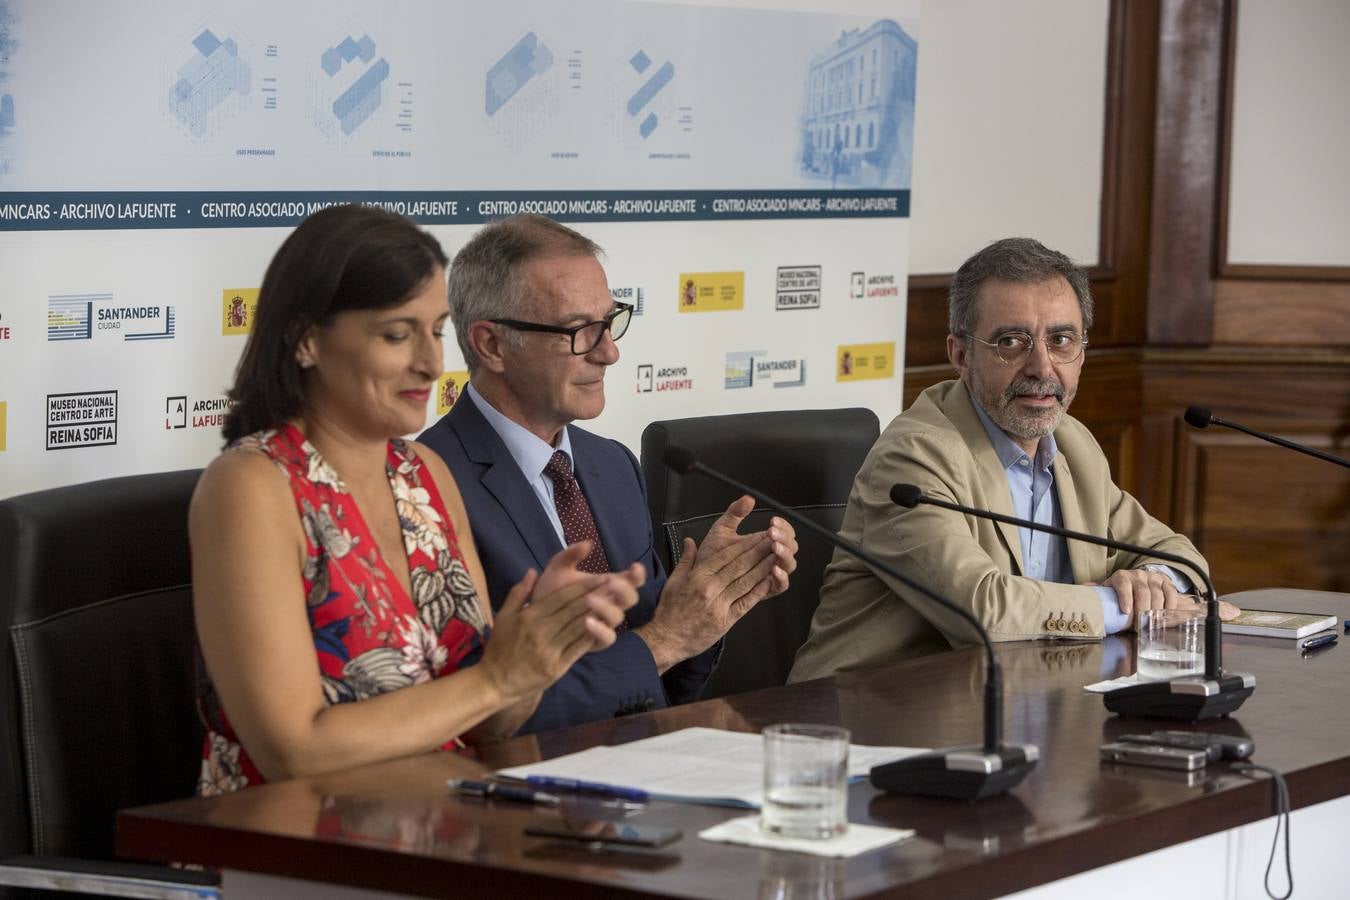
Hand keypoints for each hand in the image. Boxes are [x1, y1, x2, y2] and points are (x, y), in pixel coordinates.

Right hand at [478, 542, 638, 701]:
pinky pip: (577, 649)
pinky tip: (605, 627)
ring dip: (599, 614)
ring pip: (578, 628)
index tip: (601, 577)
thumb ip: (519, 593)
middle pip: (573, 610)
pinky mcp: (556, 668)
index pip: (561, 597)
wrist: (495, 683)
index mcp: (529, 617)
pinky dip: (592, 637)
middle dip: (596, 596)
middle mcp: (540, 632)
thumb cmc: (499, 648)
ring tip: (615, 602)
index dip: (583, 587)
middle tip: (615, 584)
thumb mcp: (503, 616)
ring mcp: (549, 651)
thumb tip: (533, 571)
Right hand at [635, 498, 795, 670]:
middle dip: (758, 551)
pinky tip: (769, 581)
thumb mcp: (673, 581)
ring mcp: (719, 605)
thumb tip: (690, 541)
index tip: (756, 535)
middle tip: (772, 540)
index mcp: (697, 577)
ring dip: (763, 568)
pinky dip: (758, 591)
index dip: (743, 544)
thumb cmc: (669, 610)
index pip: (724, 556)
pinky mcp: (725, 620)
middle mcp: (709, 588)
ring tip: (776, 557)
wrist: (666, 639)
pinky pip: (745, 603)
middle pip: (738, 566)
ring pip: (745, 582)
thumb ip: (686, 560)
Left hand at [697, 496, 798, 598]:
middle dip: (785, 538)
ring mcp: (771, 574)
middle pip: (792, 547)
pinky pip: (782, 585)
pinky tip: (774, 569)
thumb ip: (735, 513)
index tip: (773, 521)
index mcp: (765, 542)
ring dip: (785, 554)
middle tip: (772, 533)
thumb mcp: (722, 529)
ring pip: (790, 565)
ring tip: (774, 547)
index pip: (785, 532)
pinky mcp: (766, 590)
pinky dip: (781, 577)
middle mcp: (772, 557)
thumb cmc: (713, 555)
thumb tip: (748, 498)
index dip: (783, 526)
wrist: (701, 578)